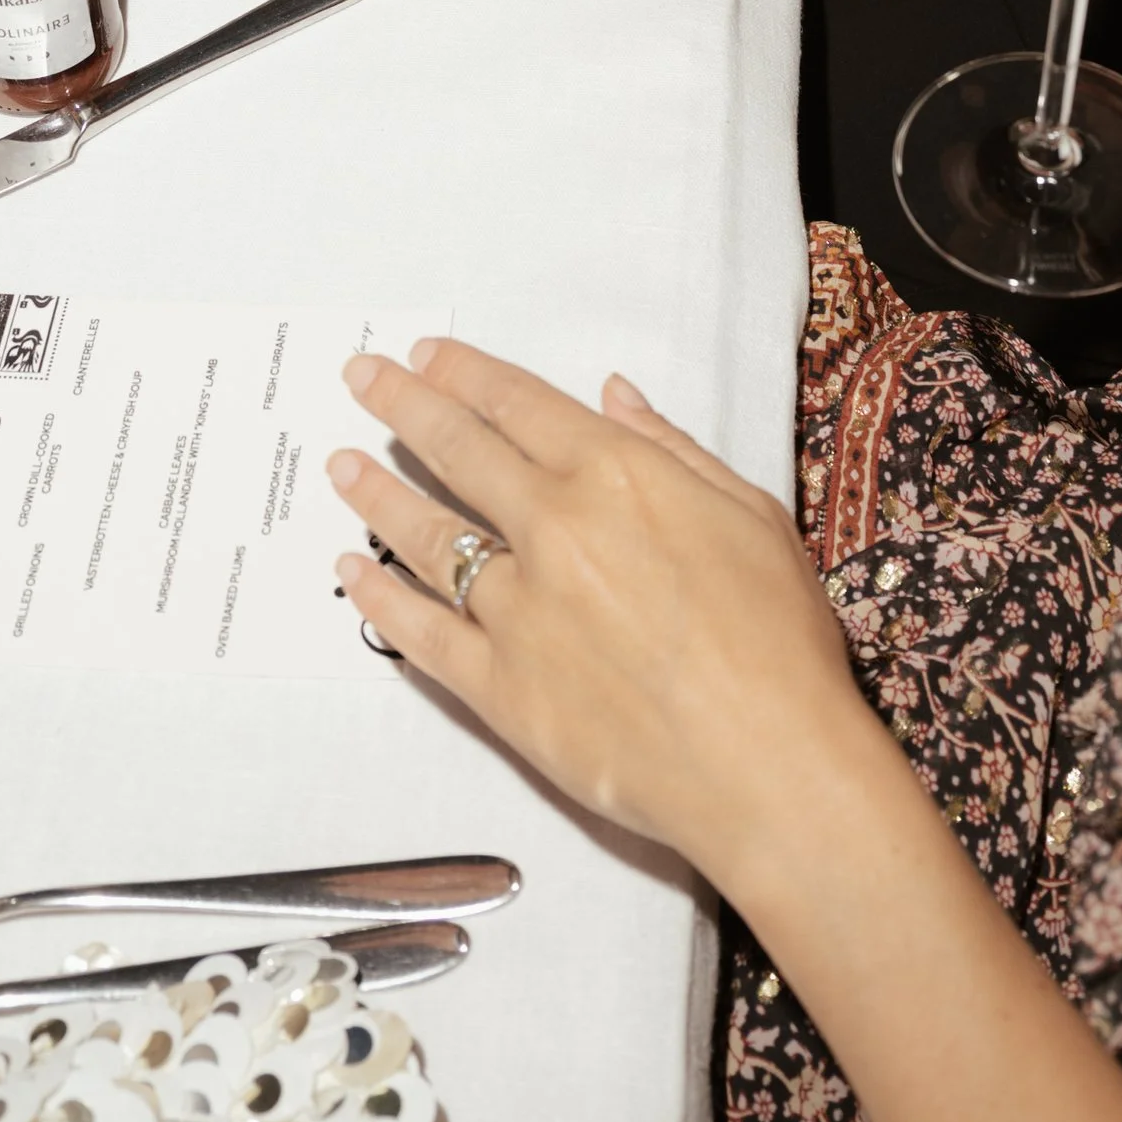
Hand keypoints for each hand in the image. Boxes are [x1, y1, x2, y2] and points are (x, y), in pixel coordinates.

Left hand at [331, 337, 870, 879]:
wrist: (771, 765)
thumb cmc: (778, 641)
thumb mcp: (749, 513)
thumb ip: (670, 448)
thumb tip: (612, 396)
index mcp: (615, 475)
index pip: (517, 403)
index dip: (464, 373)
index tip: (425, 356)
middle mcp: (554, 529)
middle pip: (456, 449)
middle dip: (401, 403)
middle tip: (362, 378)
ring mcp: (518, 610)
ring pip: (426, 534)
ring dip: (377, 492)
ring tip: (342, 466)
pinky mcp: (499, 688)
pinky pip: (420, 632)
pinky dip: (380, 596)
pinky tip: (354, 571)